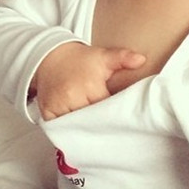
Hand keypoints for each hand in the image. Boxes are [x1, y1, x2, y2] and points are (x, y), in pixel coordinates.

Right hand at [31, 42, 145, 120]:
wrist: (49, 56)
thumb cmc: (80, 60)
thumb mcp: (102, 56)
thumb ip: (123, 57)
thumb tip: (141, 59)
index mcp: (89, 85)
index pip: (108, 110)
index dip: (116, 114)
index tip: (121, 117)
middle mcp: (72, 98)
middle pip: (93, 122)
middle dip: (102, 124)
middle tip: (110, 126)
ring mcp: (58, 107)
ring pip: (78, 128)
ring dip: (86, 130)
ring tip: (95, 129)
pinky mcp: (47, 113)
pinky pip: (61, 130)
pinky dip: (69, 131)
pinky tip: (77, 128)